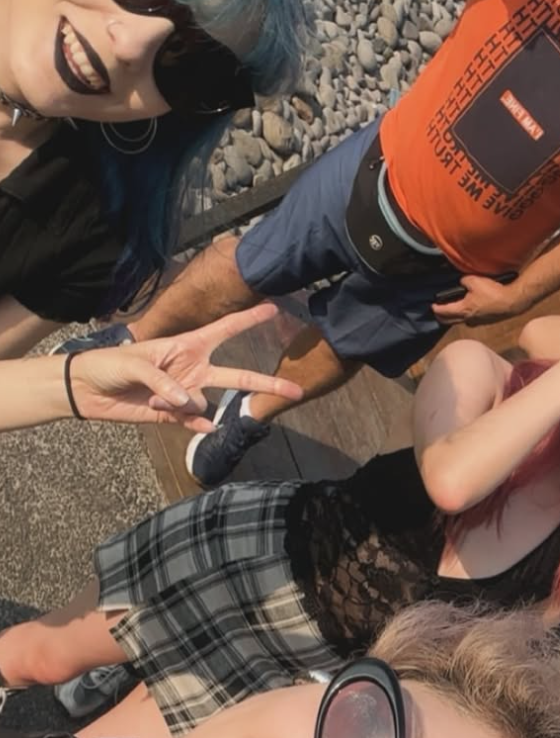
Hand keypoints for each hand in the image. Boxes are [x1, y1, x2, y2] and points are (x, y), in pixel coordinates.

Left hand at [71, 304, 303, 431]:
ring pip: (203, 403)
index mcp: (186, 346)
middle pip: (237, 376)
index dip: (249, 320)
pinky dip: (198, 425)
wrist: (87, 391)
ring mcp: (186, 393)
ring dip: (180, 404)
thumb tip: (189, 403)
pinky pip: (194, 422)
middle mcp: (193, 369)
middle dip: (266, 384)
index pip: (225, 331)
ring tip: (151, 399)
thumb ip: (163, 380)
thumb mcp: (134, 363)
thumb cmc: (110, 364)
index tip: (275, 310)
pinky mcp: (174, 416)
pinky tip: (203, 427)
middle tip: (295, 391)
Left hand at [432, 275, 522, 324]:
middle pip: (450, 321)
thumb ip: (463, 281)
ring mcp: (477, 322)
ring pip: (461, 321)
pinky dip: (466, 316)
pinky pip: (471, 320)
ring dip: (455, 317)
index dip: (436, 309)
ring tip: (452, 311)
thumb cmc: (493, 293)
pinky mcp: (486, 321)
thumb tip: (462, 282)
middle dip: (442, 316)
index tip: (432, 306)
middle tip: (438, 312)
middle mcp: (468, 319)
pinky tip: (469, 310)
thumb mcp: (474, 281)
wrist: (512, 302)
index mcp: (463, 310)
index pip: (444, 311)